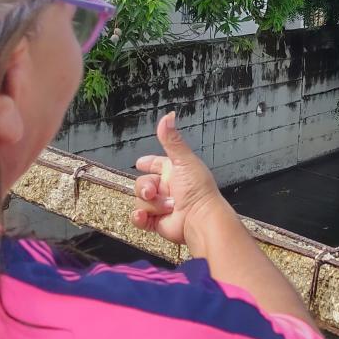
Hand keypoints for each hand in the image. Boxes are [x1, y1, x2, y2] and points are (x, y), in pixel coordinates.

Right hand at [130, 112, 229, 246]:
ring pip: (140, 200)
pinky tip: (145, 216)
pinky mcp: (156, 222)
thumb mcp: (183, 160)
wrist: (200, 219)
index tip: (141, 162)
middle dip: (145, 187)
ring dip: (151, 204)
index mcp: (174, 171)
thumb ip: (172, 140)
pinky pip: (138, 218)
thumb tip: (168, 116)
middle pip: (142, 183)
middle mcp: (168, 187)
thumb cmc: (197, 189)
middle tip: (153, 191)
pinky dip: (140, 217)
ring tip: (167, 207)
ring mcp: (161, 205)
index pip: (157, 164)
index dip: (148, 163)